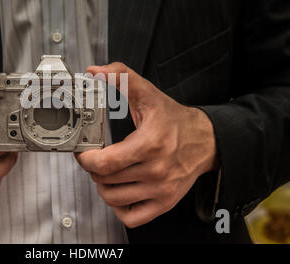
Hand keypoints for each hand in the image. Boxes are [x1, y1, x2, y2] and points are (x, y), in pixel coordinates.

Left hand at [76, 63, 217, 227]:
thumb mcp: (147, 93)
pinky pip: (131, 217)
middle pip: (105, 180)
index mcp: (150, 144)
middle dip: (93, 168)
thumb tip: (96, 72)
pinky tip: (120, 190)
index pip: (104, 163)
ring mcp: (161, 190)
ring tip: (107, 172)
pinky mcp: (164, 203)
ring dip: (103, 186)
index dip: (86, 158)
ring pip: (113, 199)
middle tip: (96, 158)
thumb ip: (121, 77)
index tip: (84, 151)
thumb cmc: (174, 119)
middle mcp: (156, 170)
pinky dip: (119, 207)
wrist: (205, 141)